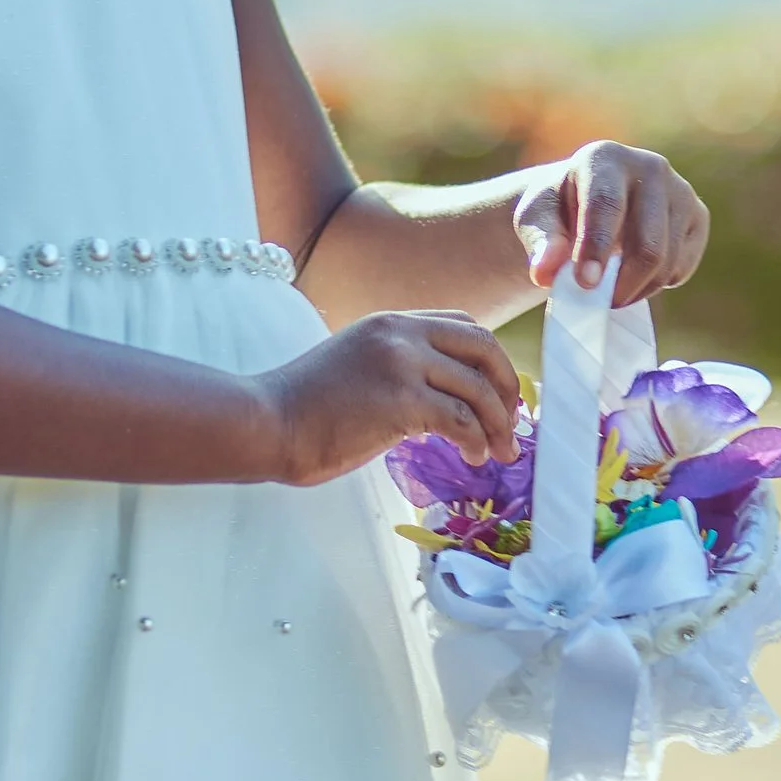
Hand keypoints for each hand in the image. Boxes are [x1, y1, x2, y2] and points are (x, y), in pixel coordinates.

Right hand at [257, 311, 523, 487]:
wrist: (266, 423)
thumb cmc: (303, 408)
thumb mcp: (355, 365)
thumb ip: (395, 366)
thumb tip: (439, 400)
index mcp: (390, 322)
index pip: (462, 325)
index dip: (490, 360)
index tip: (499, 394)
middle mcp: (400, 333)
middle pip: (482, 347)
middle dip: (507, 388)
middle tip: (514, 424)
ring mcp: (402, 363)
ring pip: (478, 389)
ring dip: (498, 425)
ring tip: (499, 453)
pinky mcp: (401, 400)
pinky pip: (460, 419)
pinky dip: (475, 441)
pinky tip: (470, 458)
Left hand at [514, 142, 707, 307]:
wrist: (590, 201)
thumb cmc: (559, 210)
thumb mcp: (536, 219)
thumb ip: (539, 241)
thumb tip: (545, 272)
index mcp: (606, 158)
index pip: (606, 205)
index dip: (596, 247)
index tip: (585, 284)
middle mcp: (651, 167)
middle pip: (647, 243)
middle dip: (623, 283)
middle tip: (600, 304)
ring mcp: (681, 190)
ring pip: (668, 260)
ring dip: (638, 289)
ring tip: (612, 293)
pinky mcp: (698, 215)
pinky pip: (683, 265)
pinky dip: (658, 284)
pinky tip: (634, 275)